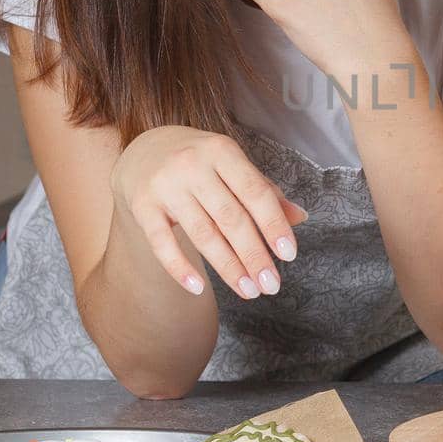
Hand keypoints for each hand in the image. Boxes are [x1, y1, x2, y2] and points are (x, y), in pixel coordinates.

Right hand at [110, 125, 308, 299]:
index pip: (255, 192)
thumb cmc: (201, 162)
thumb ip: (264, 191)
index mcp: (222, 151)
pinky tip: (198, 289)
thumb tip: (300, 217)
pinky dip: (180, 268)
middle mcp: (192, 165)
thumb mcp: (232, 165)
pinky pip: (162, 243)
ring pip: (202, 234)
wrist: (143, 150)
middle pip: (230, 218)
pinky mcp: (142, 206)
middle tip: (271, 285)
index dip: (273, 224)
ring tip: (248, 291)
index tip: (289, 255)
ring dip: (228, 267)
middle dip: (254, 255)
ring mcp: (165, 186)